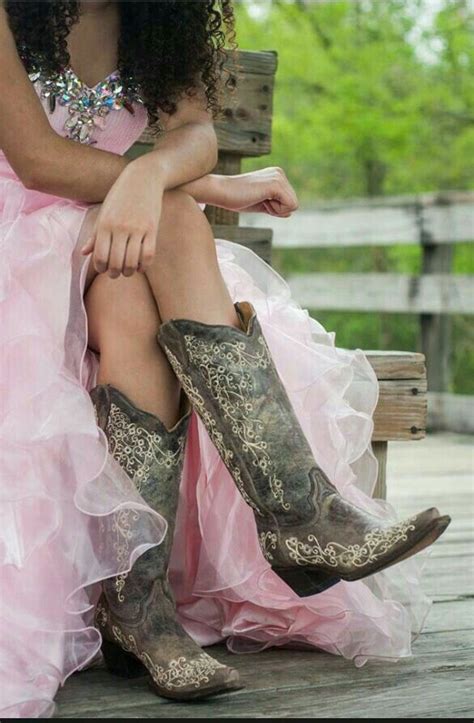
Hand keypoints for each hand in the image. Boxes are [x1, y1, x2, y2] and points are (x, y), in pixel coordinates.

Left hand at [81, 160, 162, 277]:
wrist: (143, 178)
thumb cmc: (120, 197)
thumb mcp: (104, 213)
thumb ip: (95, 235)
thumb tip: (84, 253)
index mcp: (105, 224)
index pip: (100, 256)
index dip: (101, 268)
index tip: (103, 268)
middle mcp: (120, 227)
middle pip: (116, 262)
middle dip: (115, 273)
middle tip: (115, 273)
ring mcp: (137, 228)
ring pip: (132, 261)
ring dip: (129, 272)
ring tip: (128, 271)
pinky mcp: (152, 229)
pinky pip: (148, 255)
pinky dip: (144, 265)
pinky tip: (141, 265)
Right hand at [220, 167, 298, 216]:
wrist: (221, 191)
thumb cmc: (236, 198)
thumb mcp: (260, 203)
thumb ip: (274, 206)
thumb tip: (290, 213)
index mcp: (276, 175)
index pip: (290, 202)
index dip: (276, 209)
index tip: (258, 201)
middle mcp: (280, 173)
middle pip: (294, 204)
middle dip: (277, 210)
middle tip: (258, 201)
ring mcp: (278, 177)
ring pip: (293, 206)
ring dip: (276, 210)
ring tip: (258, 199)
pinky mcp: (275, 184)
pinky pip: (289, 206)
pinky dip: (276, 210)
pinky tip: (261, 200)